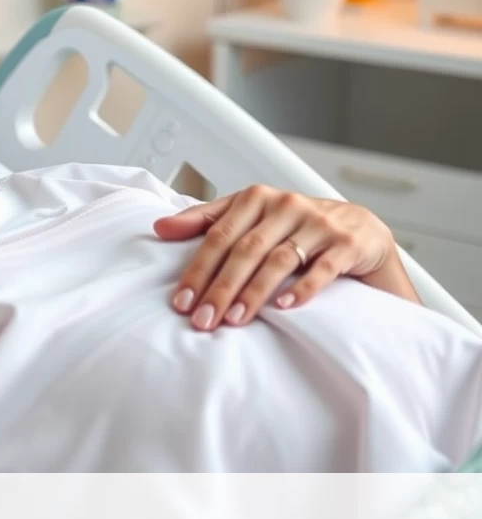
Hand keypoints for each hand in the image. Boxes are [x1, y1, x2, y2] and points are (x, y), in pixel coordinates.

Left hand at [154, 184, 396, 330]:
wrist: (360, 227)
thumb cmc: (293, 225)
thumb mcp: (249, 215)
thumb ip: (206, 221)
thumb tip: (159, 227)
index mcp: (256, 197)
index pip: (218, 236)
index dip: (198, 269)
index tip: (181, 301)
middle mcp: (286, 205)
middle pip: (245, 250)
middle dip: (220, 288)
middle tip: (202, 319)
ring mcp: (318, 223)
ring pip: (279, 260)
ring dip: (253, 293)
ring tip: (233, 320)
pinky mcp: (347, 243)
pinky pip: (322, 268)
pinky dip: (301, 288)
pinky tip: (283, 308)